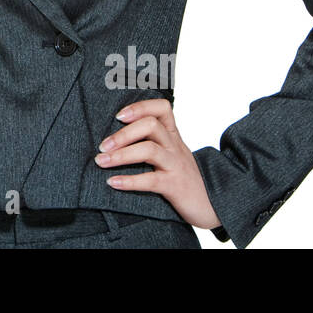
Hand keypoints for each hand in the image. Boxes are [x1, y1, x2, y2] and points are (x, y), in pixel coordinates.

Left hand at [95, 98, 221, 229]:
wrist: (211, 205)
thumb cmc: (183, 178)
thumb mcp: (171, 154)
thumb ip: (152, 142)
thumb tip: (114, 136)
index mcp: (172, 136)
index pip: (162, 108)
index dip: (140, 107)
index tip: (119, 115)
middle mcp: (174, 146)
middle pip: (151, 125)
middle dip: (123, 134)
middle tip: (103, 146)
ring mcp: (175, 165)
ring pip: (149, 150)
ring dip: (121, 155)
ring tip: (101, 161)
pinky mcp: (175, 185)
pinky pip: (151, 180)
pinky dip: (129, 181)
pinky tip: (112, 182)